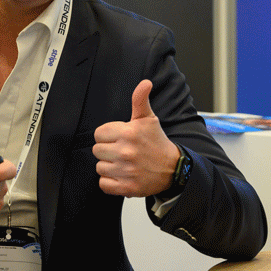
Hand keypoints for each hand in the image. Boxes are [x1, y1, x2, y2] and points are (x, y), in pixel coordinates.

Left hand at [93, 79, 179, 196]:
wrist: (173, 168)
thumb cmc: (157, 142)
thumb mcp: (148, 119)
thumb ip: (140, 100)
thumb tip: (145, 83)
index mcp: (128, 133)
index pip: (98, 133)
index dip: (107, 135)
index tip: (119, 138)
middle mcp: (126, 152)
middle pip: (97, 150)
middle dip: (107, 150)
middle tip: (122, 150)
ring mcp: (126, 171)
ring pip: (100, 167)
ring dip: (109, 166)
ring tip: (123, 163)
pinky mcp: (127, 188)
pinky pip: (104, 184)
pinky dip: (110, 182)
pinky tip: (121, 175)